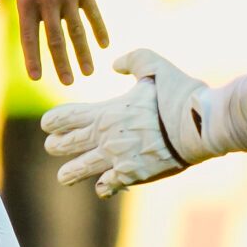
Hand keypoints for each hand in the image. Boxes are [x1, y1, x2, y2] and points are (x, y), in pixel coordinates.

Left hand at [0, 0, 108, 84]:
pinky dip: (99, 29)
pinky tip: (105, 44)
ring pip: (77, 30)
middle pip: (56, 39)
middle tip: (67, 83)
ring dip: (83, 53)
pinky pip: (93, 12)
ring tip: (88, 72)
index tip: (36, 77)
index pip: (30, 37)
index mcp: (26, 0)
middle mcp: (48, 0)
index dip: (33, 58)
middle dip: (62, 64)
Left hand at [41, 48, 209, 196]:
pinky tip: (103, 187)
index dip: (53, 121)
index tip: (47, 124)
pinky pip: (109, 186)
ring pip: (81, 170)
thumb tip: (116, 65)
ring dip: (70, 173)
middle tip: (52, 146)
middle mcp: (106, 138)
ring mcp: (117, 159)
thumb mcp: (154, 66)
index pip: (67, 118)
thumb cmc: (179, 94)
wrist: (200, 126)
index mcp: (106, 112)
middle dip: (56, 146)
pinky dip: (105, 187)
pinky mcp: (133, 176)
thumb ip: (132, 60)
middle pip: (67, 145)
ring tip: (64, 177)